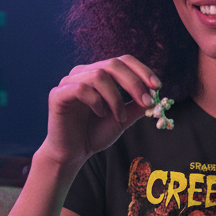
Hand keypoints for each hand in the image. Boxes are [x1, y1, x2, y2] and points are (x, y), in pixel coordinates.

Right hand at [37, 55, 159, 169]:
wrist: (73, 154)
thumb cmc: (95, 134)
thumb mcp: (123, 119)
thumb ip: (137, 106)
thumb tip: (156, 96)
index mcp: (99, 74)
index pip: (123, 61)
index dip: (142, 71)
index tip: (157, 86)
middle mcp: (83, 73)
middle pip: (113, 64)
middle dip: (134, 82)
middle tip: (146, 102)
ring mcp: (69, 82)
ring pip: (99, 75)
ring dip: (115, 97)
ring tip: (119, 117)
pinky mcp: (58, 95)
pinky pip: (81, 89)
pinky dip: (96, 101)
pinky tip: (100, 114)